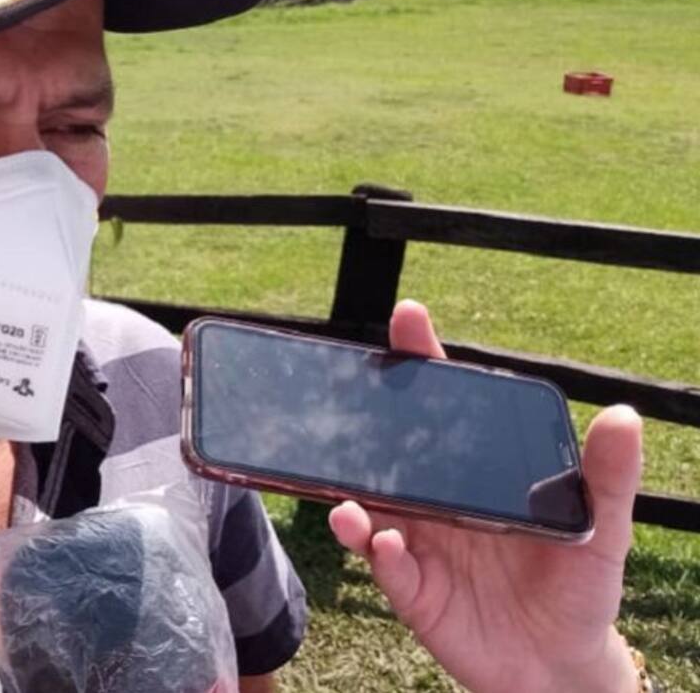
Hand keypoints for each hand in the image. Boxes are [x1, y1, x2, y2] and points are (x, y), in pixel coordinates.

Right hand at [328, 300, 642, 692]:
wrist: (560, 662)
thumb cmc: (580, 585)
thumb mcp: (604, 527)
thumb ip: (607, 476)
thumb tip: (625, 416)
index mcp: (478, 474)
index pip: (447, 410)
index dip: (424, 362)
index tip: (408, 318)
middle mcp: (439, 500)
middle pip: (393, 450)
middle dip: (367, 420)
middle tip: (351, 393)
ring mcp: (419, 541)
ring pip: (371, 508)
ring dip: (353, 500)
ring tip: (351, 499)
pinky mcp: (412, 589)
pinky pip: (387, 566)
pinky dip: (380, 554)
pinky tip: (388, 547)